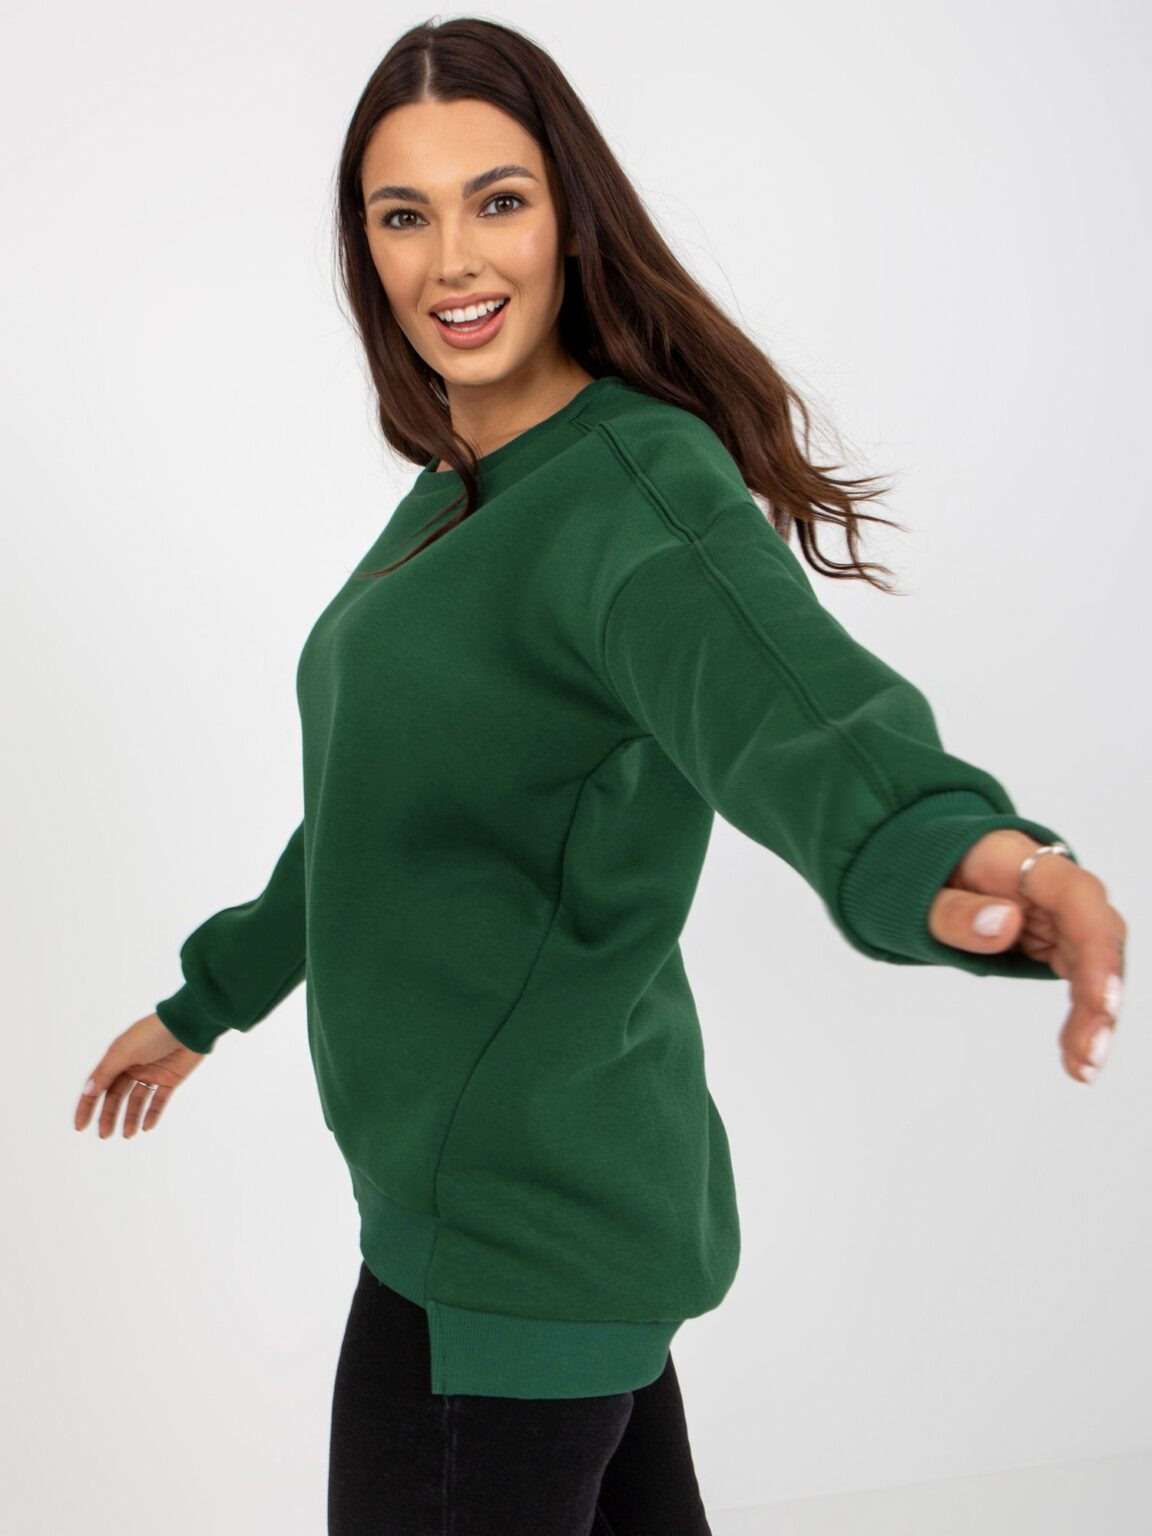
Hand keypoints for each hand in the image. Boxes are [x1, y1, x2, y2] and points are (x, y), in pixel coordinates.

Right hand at [73, 1013, 208, 1138]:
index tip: (80, 1126)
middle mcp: (132, 1066)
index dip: (87, 1105)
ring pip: (136, 1101)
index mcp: (117, 1057)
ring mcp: (151, 1073)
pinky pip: (158, 1100)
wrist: (190, 1025)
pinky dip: (152, 1114)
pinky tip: (147, 1126)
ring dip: (130, 1118)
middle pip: (115, 1096)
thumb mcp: (125, 1052)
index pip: (97, 1086)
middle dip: (108, 1116)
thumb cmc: (155, 1033)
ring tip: (127, 1134)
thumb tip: (87, 1091)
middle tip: (104, 1135)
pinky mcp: (170, 1078)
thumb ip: (106, 1072)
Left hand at [927, 829, 1126, 1084]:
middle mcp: (1057, 889)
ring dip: (1094, 1018)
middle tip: (1089, 1052)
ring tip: (1082, 1067)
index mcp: (1026, 864)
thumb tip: (1004, 923)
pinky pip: (1078, 980)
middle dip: (1100, 996)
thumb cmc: (928, 873)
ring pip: (1094, 966)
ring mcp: (1060, 918)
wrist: (929, 869)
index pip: (1077, 897)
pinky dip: (1080, 1018)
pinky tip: (1076, 1057)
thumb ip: (955, 911)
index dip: (1095, 947)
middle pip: (1097, 937)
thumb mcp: (918, 891)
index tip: (1099, 997)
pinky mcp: (1056, 944)